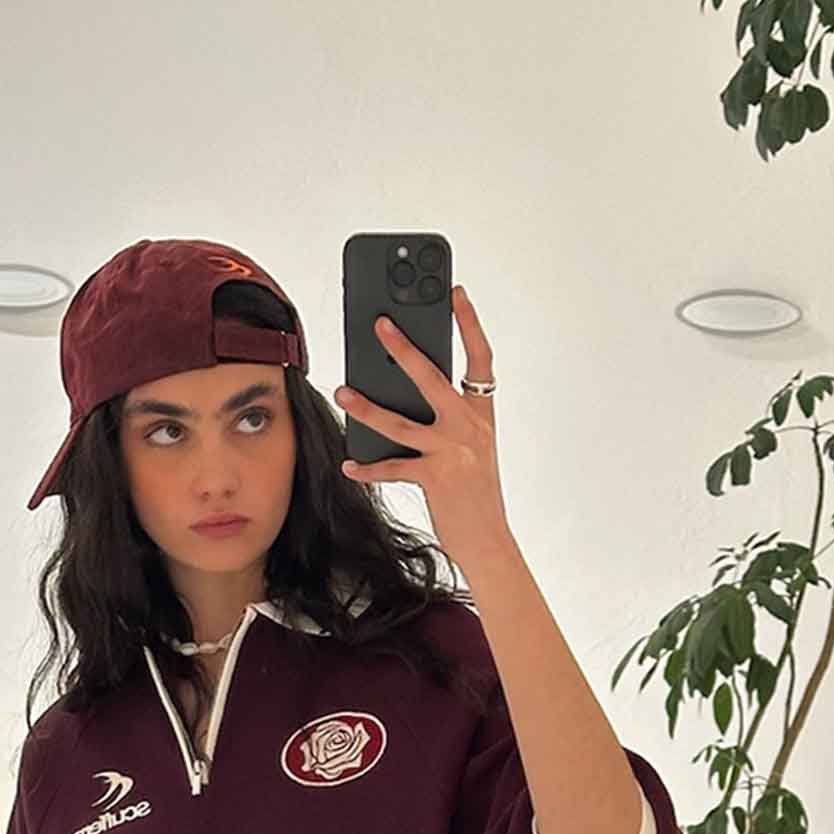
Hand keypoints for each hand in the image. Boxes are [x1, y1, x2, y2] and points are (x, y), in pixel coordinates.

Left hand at [333, 281, 512, 568]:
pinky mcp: (435, 477)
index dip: (468, 323)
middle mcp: (469, 427)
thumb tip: (404, 394)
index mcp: (481, 414)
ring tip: (343, 392)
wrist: (490, 541)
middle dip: (403, 348)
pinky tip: (349, 465)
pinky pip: (392, 468)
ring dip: (366, 407)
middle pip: (432, 377)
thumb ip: (448, 420)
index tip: (454, 293)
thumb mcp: (472, 449)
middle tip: (379, 323)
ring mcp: (452, 451)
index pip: (479, 358)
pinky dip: (368, 468)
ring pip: (400, 422)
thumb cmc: (476, 494)